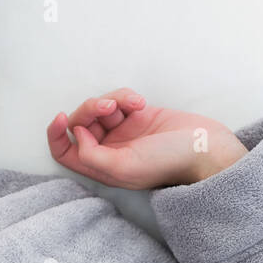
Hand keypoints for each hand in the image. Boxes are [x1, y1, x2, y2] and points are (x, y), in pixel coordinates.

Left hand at [46, 88, 247, 189]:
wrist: (207, 147)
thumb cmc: (168, 162)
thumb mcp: (124, 167)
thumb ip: (91, 156)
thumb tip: (75, 135)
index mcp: (102, 166)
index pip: (64, 151)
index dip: (55, 135)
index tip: (60, 117)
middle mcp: (110, 148)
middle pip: (81, 123)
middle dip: (90, 109)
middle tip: (108, 107)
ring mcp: (125, 130)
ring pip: (100, 106)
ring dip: (111, 99)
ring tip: (130, 103)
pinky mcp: (139, 114)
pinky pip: (120, 97)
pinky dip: (126, 95)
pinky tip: (142, 103)